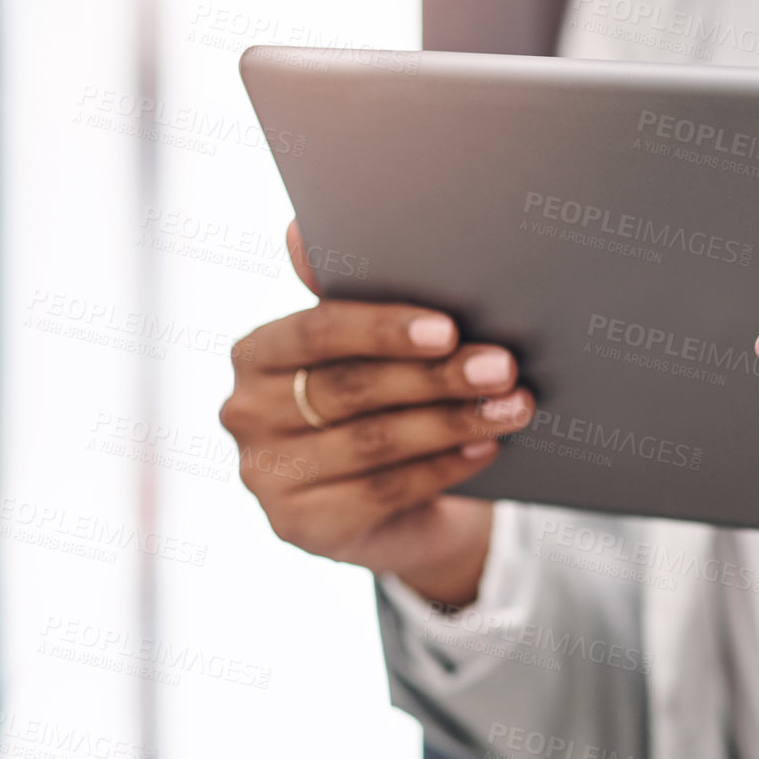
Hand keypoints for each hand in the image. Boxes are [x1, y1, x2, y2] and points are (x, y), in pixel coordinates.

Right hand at [220, 220, 534, 605]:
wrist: (395, 508)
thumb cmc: (381, 404)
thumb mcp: (368, 351)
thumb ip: (342, 294)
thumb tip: (298, 231)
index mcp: (254, 354)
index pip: (315, 332)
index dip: (383, 329)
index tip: (449, 327)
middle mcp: (245, 414)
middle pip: (351, 389)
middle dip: (436, 376)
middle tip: (503, 365)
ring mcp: (266, 477)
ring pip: (374, 442)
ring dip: (453, 421)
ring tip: (513, 406)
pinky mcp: (299, 527)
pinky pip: (384, 490)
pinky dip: (442, 467)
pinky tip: (485, 448)